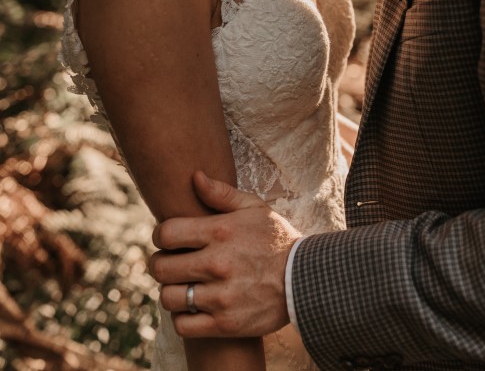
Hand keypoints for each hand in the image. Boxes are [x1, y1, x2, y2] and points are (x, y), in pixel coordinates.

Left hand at [149, 171, 299, 338]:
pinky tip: (194, 307)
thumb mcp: (255, 208)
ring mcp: (220, 296)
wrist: (306, 279)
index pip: (166, 233)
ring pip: (169, 297)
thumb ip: (222, 193)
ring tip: (183, 286)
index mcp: (221, 231)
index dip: (161, 236)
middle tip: (172, 264)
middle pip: (161, 267)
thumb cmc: (277, 240)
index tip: (168, 240)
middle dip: (161, 263)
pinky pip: (183, 325)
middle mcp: (217, 263)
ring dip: (172, 291)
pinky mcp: (225, 323)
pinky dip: (183, 318)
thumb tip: (195, 177)